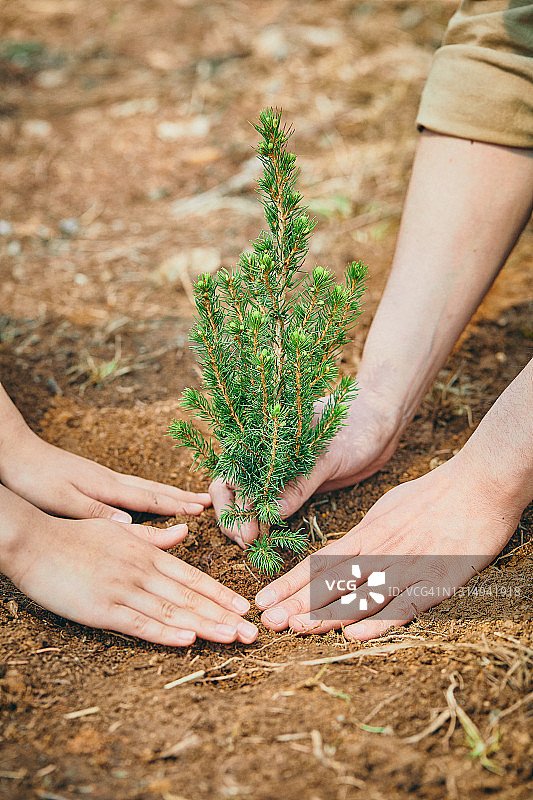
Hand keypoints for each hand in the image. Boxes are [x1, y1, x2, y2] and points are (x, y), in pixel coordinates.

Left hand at [0, 422, 210, 521]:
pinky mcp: (92, 478)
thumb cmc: (34, 479)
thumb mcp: (63, 500)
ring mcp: (102, 477)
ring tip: (187, 497)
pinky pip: (131, 487)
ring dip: (168, 493)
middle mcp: (110, 479)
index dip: (177, 505)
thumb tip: (130, 522)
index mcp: (106, 487)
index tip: (202, 509)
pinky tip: (147, 496)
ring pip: (144, 486)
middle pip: (153, 489)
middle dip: (181, 497)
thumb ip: (97, 512)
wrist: (13, 452)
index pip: (149, 498)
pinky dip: (149, 492)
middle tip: (208, 501)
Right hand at [3, 492, 256, 645]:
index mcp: (147, 554)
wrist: (34, 543)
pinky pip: (139, 624)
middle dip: (224, 615)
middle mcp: (142, 572)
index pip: (193, 577)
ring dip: (205, 626)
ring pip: (172, 612)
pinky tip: (188, 640)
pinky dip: (165, 633)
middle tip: (253, 632)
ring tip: (233, 638)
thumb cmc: (76, 536)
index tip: (244, 607)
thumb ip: (154, 536)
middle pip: (190, 597)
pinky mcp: (101, 610)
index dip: (220, 593)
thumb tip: (183, 532)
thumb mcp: (120, 530)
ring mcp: (123, 590)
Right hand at [210, 390, 401, 547]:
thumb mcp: (326, 456)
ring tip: (255, 546)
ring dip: (248, 524)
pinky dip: (268, 524)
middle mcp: (265, 455)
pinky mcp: (296, 486)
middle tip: (248, 543)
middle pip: (231, 491)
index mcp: (263, 437)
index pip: (232, 474)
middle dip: (234, 519)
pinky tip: (270, 539)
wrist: (382, 423)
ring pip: (250, 501)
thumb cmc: (355, 426)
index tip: (246, 531)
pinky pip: (274, 507)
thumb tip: (270, 514)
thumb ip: (299, 485)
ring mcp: (279, 473)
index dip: (234, 505)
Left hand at [255, 452, 519, 640]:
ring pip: (362, 595)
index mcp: (368, 533)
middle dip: (298, 603)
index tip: (264, 600)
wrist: (479, 484)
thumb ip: (367, 532)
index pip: (320, 562)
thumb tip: (345, 549)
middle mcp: (381, 551)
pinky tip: (355, 634)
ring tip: (296, 629)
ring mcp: (407, 567)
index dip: (290, 583)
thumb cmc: (434, 494)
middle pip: (332, 581)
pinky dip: (379, 620)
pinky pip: (405, 604)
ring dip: (328, 614)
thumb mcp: (389, 508)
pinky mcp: (436, 580)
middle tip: (267, 622)